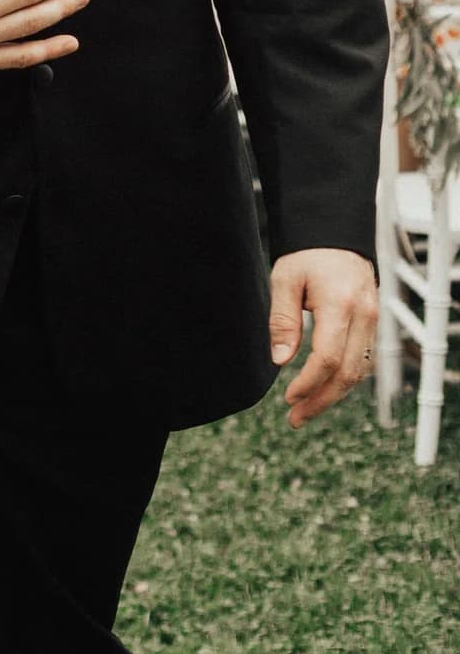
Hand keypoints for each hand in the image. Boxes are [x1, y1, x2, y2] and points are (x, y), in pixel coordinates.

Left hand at [270, 247, 378, 424]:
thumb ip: (283, 321)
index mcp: (341, 303)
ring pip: (359, 371)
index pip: (328, 357)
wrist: (335, 234)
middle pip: (348, 372)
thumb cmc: (306, 255)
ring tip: (306, 411)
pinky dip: (345, 380)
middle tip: (295, 419)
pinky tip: (324, 390)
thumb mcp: (284, 280)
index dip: (308, 383)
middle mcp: (364, 315)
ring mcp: (373, 320)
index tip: (288, 398)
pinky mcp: (373, 324)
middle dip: (321, 400)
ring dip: (334, 395)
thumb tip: (280, 361)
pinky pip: (363, 360)